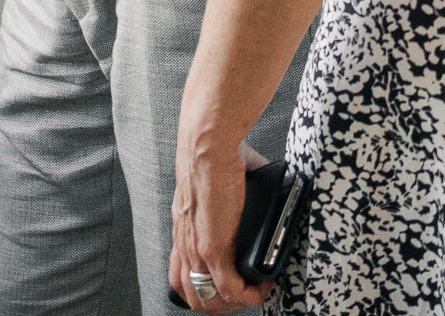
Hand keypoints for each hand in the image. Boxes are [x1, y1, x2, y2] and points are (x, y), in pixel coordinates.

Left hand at [169, 138, 270, 311]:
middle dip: (222, 306)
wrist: (207, 146)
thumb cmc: (213, 154)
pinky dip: (249, 294)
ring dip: (235, 305)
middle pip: (193, 297)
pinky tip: (263, 285)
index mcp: (184, 231)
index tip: (231, 286)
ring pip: (207, 301)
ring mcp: (196, 249)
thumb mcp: (218, 184)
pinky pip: (229, 289)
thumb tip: (263, 178)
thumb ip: (235, 191)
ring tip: (255, 293)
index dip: (205, 290)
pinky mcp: (213, 247)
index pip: (181, 277)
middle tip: (246, 295)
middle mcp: (185, 245)